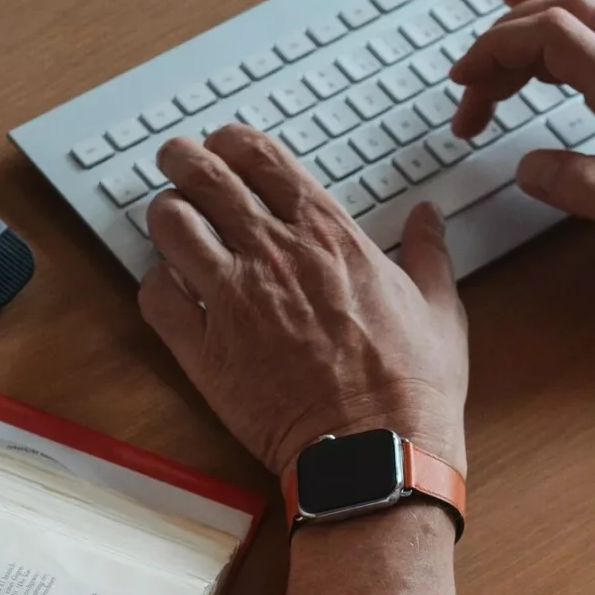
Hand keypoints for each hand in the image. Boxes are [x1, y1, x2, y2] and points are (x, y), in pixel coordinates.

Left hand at [137, 127, 467, 478]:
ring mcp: (231, 300)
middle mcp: (272, 254)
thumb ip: (428, 253)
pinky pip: (155, 297)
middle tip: (177, 161)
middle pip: (203, 176)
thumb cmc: (412, 387)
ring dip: (167, 216)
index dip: (232, 141)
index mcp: (328, 234)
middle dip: (183, 160)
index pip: (260, 156)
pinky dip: (156, 285)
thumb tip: (429, 218)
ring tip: (172, 223)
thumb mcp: (438, 308)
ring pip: (170, 225)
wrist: (378, 452)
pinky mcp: (204, 351)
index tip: (225, 145)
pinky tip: (169, 289)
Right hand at [448, 0, 594, 281]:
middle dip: (498, 48)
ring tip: (490, 52)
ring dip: (528, 25)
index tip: (466, 90)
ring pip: (582, 7)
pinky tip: (553, 23)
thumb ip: (588, 191)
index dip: (495, 53)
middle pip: (555, 15)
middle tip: (470, 99)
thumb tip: (528, 167)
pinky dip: (565, 14)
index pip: (549, 37)